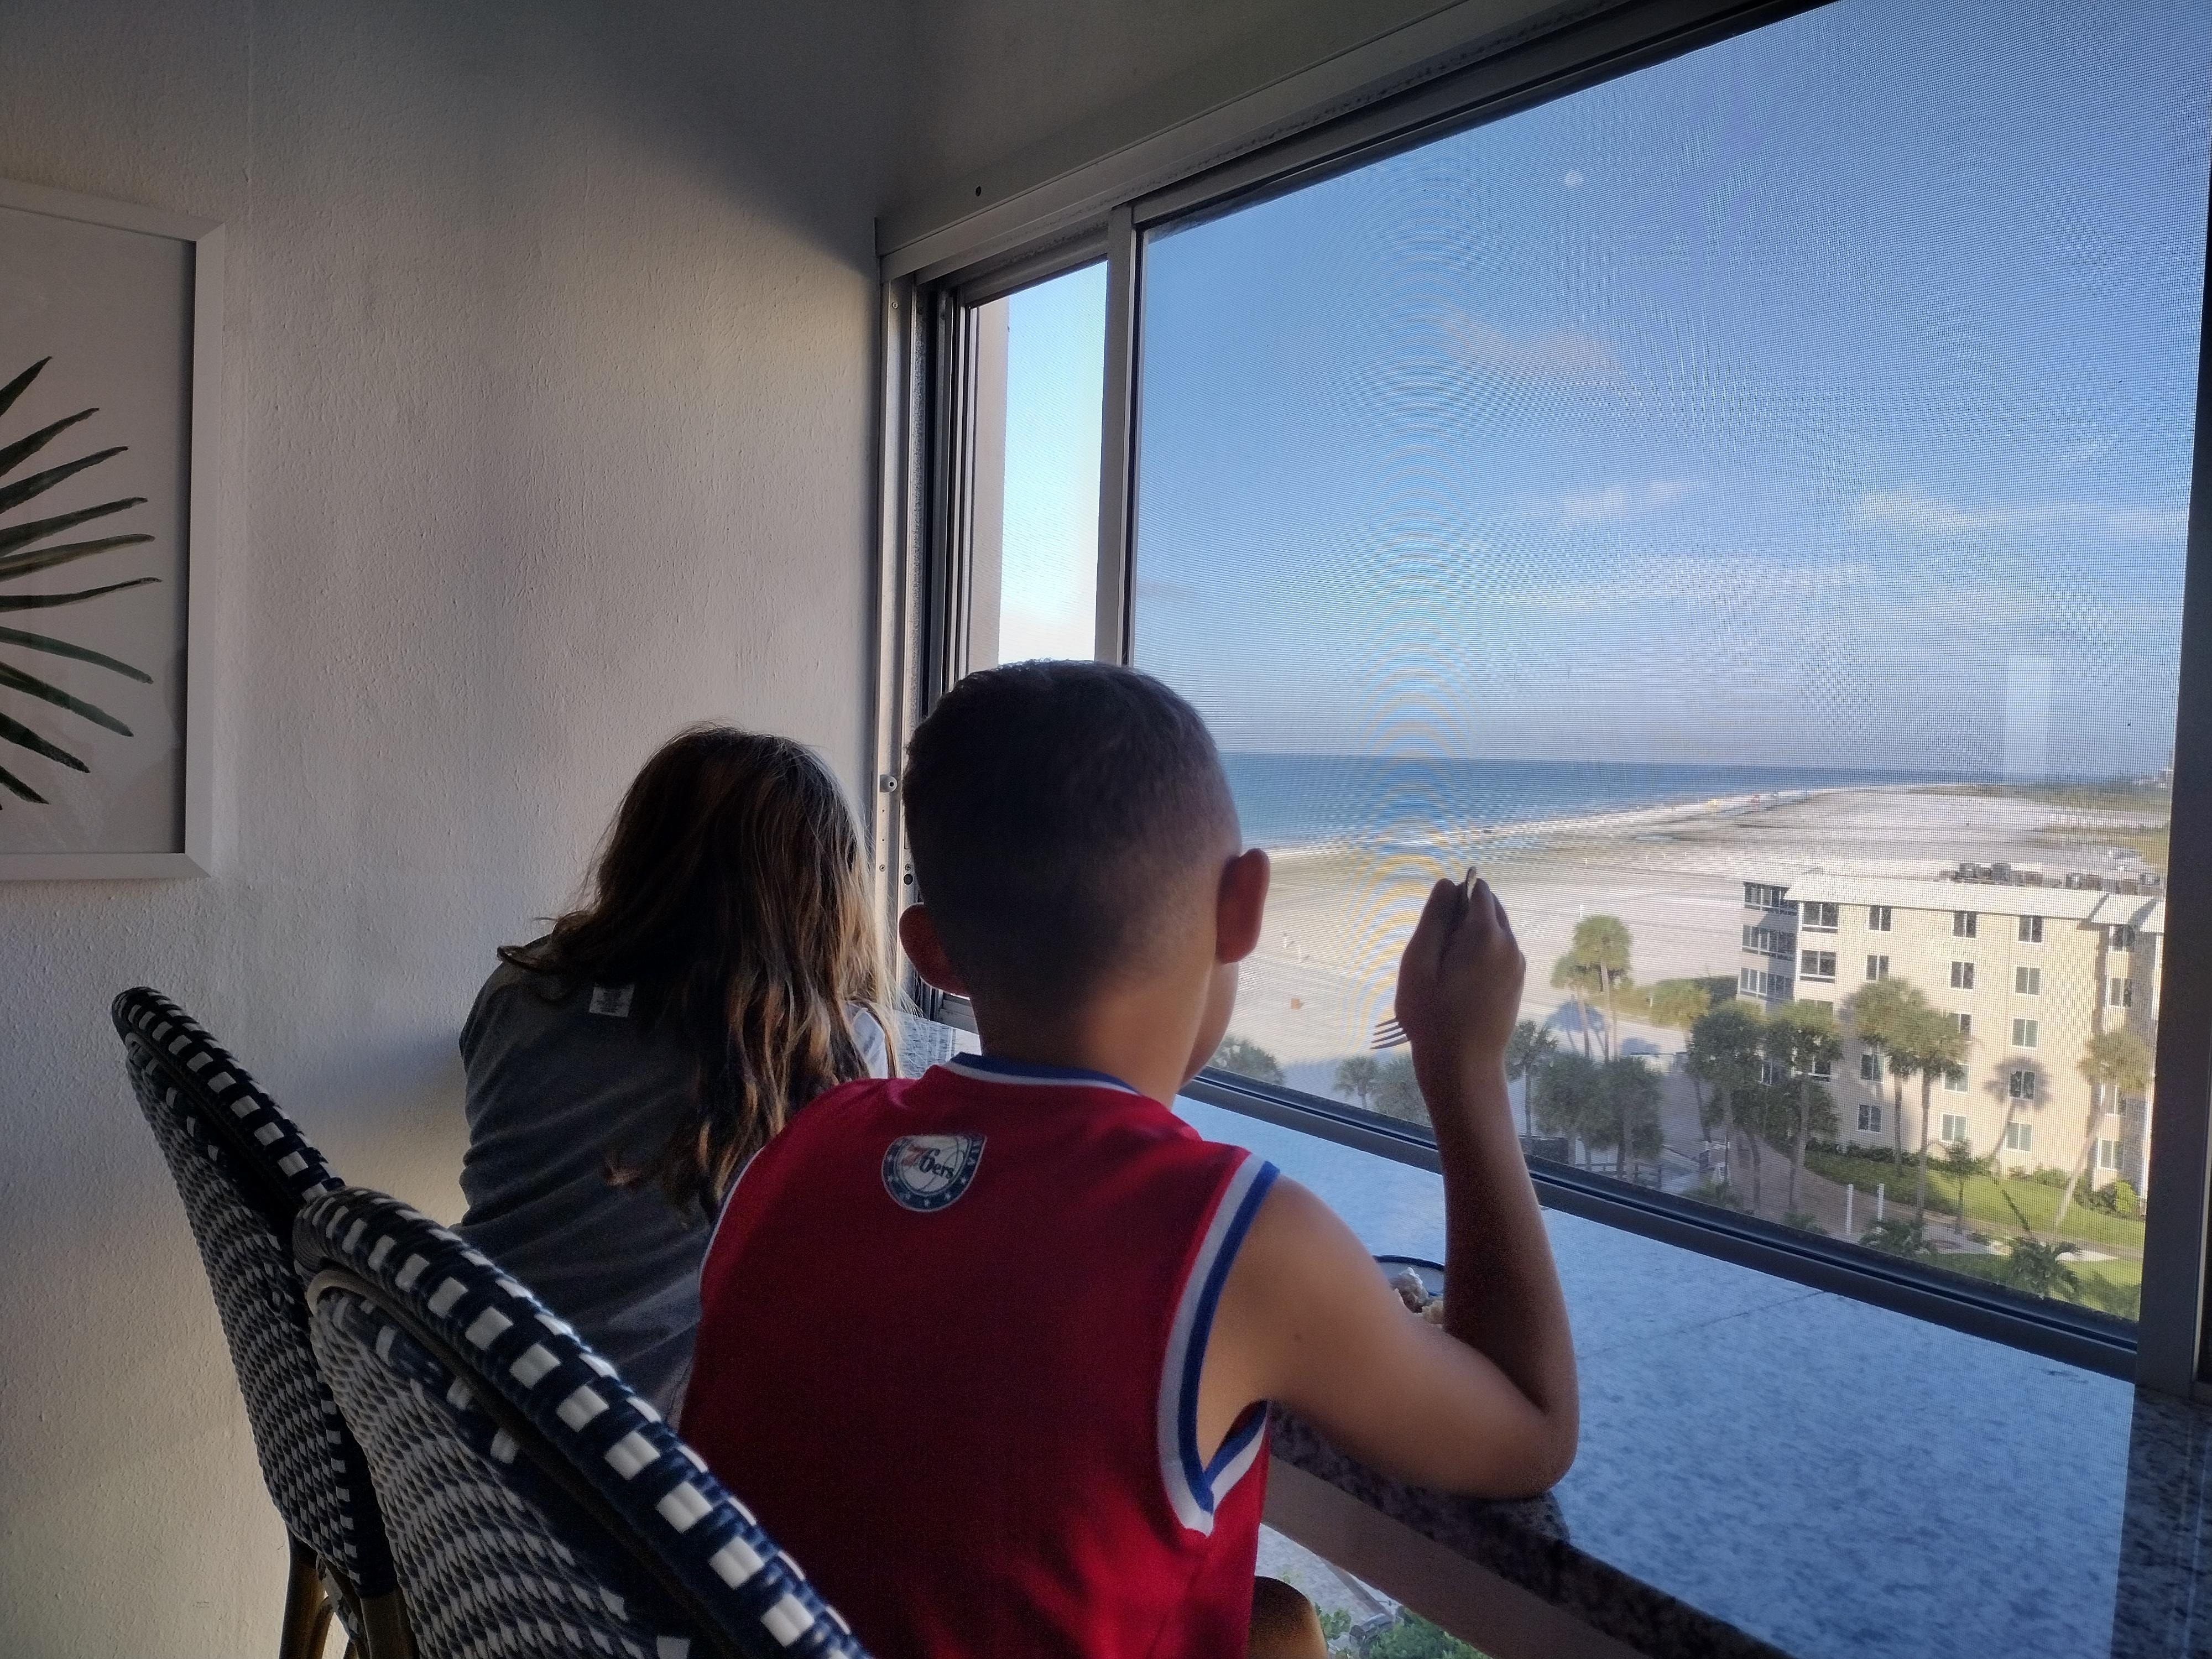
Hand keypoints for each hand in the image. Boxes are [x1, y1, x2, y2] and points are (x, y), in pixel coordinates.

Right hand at [1394, 871, 1524, 1085]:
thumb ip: (1435, 918)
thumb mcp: (1419, 962)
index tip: (1435, 928)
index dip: (1453, 898)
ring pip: (1496, 930)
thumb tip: (1448, 884)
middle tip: (1437, 951)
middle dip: (1464, 915)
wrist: (1462, 1066)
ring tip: (1447, 969)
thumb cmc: (1432, 1015)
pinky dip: (1481, 953)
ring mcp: (1517, 965)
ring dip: (1472, 936)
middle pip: (1490, 907)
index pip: (1478, 890)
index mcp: (1487, 935)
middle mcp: (1510, 945)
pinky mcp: (1517, 982)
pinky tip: (1461, 982)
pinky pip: (1500, 951)